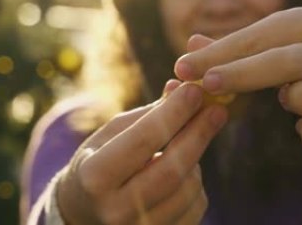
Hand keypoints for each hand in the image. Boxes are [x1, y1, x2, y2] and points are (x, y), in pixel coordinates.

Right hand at [56, 80, 227, 224]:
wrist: (84, 214)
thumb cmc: (98, 164)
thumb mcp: (110, 136)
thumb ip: (148, 115)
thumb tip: (183, 89)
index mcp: (94, 178)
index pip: (142, 140)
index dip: (173, 113)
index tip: (195, 90)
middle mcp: (115, 211)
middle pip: (171, 169)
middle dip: (198, 134)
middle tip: (217, 108)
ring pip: (188, 189)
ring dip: (195, 159)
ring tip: (185, 143)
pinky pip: (196, 208)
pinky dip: (196, 183)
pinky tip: (183, 171)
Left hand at [174, 7, 301, 164]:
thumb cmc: (294, 56)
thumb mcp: (266, 43)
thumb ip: (229, 47)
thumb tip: (191, 44)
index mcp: (300, 22)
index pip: (253, 37)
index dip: (216, 55)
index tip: (182, 68)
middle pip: (285, 60)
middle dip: (242, 74)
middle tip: (205, 85)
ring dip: (298, 100)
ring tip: (286, 99)